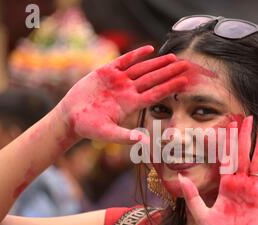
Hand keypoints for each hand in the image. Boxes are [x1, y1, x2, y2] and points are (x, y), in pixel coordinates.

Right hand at [58, 45, 188, 143]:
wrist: (71, 116)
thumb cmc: (89, 127)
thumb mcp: (107, 133)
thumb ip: (125, 137)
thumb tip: (144, 141)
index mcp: (131, 105)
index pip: (155, 94)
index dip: (170, 87)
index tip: (184, 81)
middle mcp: (128, 91)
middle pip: (153, 79)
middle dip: (169, 72)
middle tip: (186, 64)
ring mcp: (118, 80)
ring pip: (142, 69)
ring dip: (157, 63)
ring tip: (172, 57)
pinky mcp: (106, 71)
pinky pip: (124, 61)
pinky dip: (136, 55)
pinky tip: (149, 49)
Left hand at [178, 116, 257, 224]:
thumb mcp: (202, 215)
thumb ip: (192, 196)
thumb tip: (180, 176)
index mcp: (226, 186)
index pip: (226, 158)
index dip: (227, 142)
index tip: (227, 125)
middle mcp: (241, 184)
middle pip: (243, 155)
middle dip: (244, 136)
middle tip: (246, 118)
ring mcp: (255, 190)